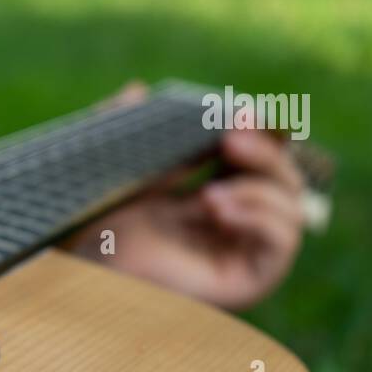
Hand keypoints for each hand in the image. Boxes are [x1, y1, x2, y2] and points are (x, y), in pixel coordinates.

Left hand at [68, 84, 303, 309]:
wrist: (78, 274)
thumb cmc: (89, 229)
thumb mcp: (108, 168)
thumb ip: (120, 127)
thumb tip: (138, 89)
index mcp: (206, 196)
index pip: (257, 158)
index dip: (259, 131)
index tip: (239, 109)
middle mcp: (231, 226)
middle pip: (283, 176)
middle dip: (265, 151)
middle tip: (231, 134)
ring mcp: (240, 253)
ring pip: (292, 206)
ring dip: (262, 186)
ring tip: (212, 190)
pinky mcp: (246, 281)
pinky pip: (284, 243)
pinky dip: (263, 217)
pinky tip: (220, 208)